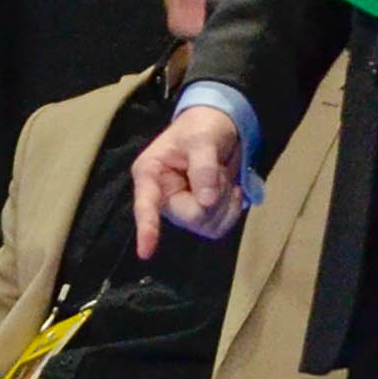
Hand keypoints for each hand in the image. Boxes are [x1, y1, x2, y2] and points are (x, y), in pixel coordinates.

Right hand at [130, 105, 249, 259]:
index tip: (145, 252)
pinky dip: (232, 210)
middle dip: (215, 198)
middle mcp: (161, 196)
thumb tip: (205, 201)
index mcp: (150, 174)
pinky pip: (220, 227)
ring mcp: (181, 206)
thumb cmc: (202, 127)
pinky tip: (230, 190)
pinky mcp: (199, 213)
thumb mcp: (202, 140)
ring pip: (207, 225)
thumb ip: (203, 168)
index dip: (147, 227)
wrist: (219, 126)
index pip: (146, 205)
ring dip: (225, 203)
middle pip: (190, 217)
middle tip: (220, 173)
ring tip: (223, 178)